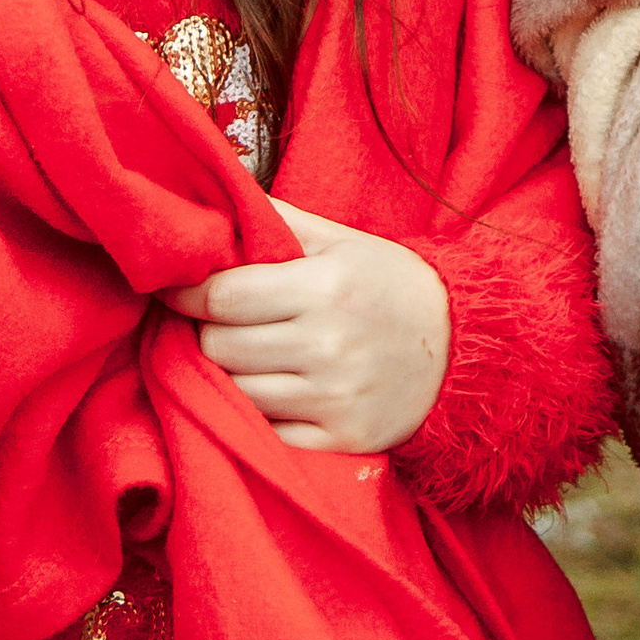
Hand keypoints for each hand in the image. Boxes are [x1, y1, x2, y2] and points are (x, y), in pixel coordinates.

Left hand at [169, 198, 451, 452]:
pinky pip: (267, 432)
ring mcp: (334, 398)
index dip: (186, 293)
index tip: (175, 290)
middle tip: (219, 323)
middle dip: (207, 333)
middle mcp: (327, 345)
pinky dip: (259, 413)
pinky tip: (272, 389)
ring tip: (245, 354)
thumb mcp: (342, 241)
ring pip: (235, 391)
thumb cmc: (390, 286)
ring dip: (229, 373)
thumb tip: (213, 200)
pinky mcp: (341, 439)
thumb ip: (277, 220)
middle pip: (219, 347)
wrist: (464, 348)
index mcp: (324, 287)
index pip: (222, 296)